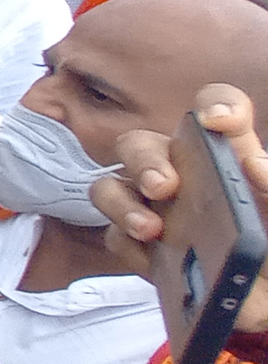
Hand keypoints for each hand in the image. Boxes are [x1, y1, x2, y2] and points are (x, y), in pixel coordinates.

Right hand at [96, 84, 267, 332]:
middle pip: (141, 144)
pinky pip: (115, 237)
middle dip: (144, 161)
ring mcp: (155, 210)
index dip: (215, 103)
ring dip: (121, 203)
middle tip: (163, 187)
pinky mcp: (141, 248)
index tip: (216, 121)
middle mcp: (182, 173)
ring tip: (149, 230)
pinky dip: (129, 246)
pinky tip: (153, 260)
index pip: (218, 108)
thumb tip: (252, 163)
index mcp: (228, 155)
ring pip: (111, 186)